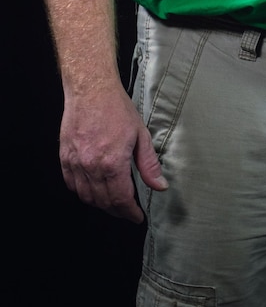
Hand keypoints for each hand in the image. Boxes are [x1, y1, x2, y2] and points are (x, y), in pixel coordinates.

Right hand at [58, 84, 167, 222]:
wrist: (91, 90)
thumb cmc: (117, 108)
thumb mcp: (141, 134)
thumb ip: (149, 164)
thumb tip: (160, 186)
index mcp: (112, 163)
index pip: (121, 199)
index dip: (129, 212)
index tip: (136, 216)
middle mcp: (91, 166)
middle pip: (103, 202)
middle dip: (117, 211)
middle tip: (127, 211)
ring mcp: (75, 163)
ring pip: (85, 196)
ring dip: (100, 204)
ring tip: (113, 203)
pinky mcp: (65, 157)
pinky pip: (71, 184)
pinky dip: (82, 192)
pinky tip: (93, 190)